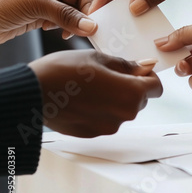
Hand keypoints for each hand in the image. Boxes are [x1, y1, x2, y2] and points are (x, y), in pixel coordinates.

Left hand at [0, 0, 96, 43]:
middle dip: (80, 19)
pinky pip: (59, 24)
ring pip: (69, 17)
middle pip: (76, 5)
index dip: (89, 8)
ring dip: (71, 26)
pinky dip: (62, 30)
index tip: (95, 24)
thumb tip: (90, 25)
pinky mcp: (39, 19)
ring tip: (67, 34)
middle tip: (87, 33)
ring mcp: (45, 5)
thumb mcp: (37, 6)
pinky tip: (57, 33)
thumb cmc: (3, 5)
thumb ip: (65, 15)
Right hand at [29, 50, 162, 136]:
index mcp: (130, 93)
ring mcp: (108, 127)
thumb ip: (126, 65)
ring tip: (91, 85)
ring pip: (122, 110)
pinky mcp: (93, 134)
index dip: (148, 76)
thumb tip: (145, 65)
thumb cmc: (65, 70)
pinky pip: (106, 119)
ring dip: (115, 98)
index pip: (157, 87)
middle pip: (140, 100)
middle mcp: (124, 115)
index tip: (136, 69)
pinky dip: (101, 109)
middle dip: (131, 87)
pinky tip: (83, 98)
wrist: (33, 92)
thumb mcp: (99, 58)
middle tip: (108, 73)